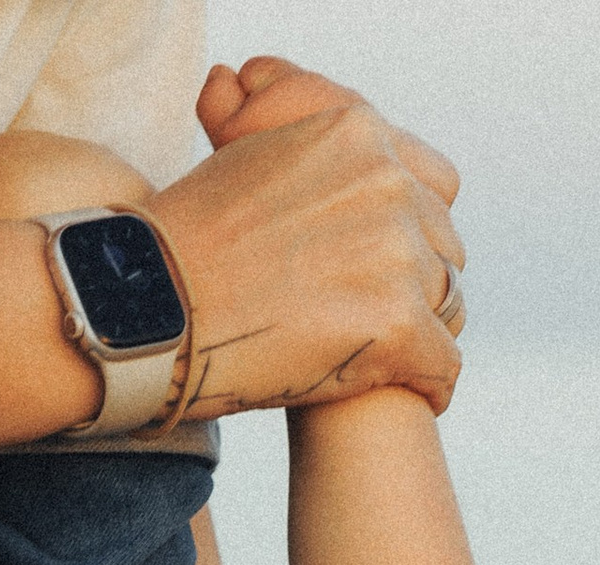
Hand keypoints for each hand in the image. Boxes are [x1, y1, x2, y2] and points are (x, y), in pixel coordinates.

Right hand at [155, 57, 464, 418]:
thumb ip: (308, 162)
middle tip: (390, 323)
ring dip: (423, 334)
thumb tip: (295, 149)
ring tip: (396, 360)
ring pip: (447, 305)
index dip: (415, 231)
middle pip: (443, 247)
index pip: (434, 186)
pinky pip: (442, 365)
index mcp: (358, 134)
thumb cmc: (183, 246)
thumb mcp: (252, 160)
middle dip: (419, 286)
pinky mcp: (396, 325)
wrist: (152, 306)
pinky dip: (430, 386)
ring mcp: (397, 253)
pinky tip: (414, 395)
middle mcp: (387, 182)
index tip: (391, 266)